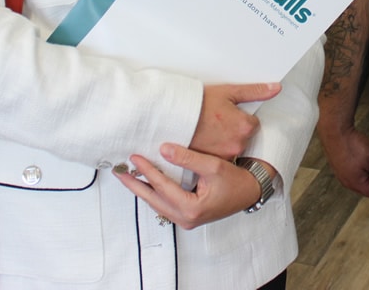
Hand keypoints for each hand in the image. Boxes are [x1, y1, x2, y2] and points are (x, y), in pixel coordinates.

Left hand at [114, 144, 266, 228]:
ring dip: (142, 189)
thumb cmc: (235, 181)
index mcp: (191, 208)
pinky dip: (153, 193)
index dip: (147, 171)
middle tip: (118, 171)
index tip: (134, 157)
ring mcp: (185, 219)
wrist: (250, 192)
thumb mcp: (213, 166)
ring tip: (127, 175)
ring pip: (156, 204)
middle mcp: (185, 218)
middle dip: (134, 185)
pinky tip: (146, 183)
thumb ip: (187, 158)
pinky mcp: (186, 216)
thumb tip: (164, 149)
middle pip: (153, 200)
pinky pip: (164, 205)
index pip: (162, 187)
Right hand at [190, 82, 279, 161]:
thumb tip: (275, 88)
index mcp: (245, 126)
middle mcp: (238, 144)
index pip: (252, 123)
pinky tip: (203, 141)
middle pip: (242, 137)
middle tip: (215, 121)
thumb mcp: (228, 92)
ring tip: (207, 130)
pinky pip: (218, 157)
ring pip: (230, 147)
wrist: (173, 116)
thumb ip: (254, 91)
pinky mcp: (211, 162)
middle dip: (232, 130)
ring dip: (222, 141)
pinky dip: (213, 150)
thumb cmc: (198, 104)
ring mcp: (224, 155)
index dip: (239, 116)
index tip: (226, 113)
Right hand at [318, 126, 368, 198]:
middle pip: (365, 186)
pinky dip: (357, 163)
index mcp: (355, 184)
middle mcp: (345, 181)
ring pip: (359, 177)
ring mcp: (340, 173)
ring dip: (365, 169)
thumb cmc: (350, 144)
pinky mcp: (338, 164)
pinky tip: (358, 154)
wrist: (335, 131)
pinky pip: (352, 169)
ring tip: (367, 158)